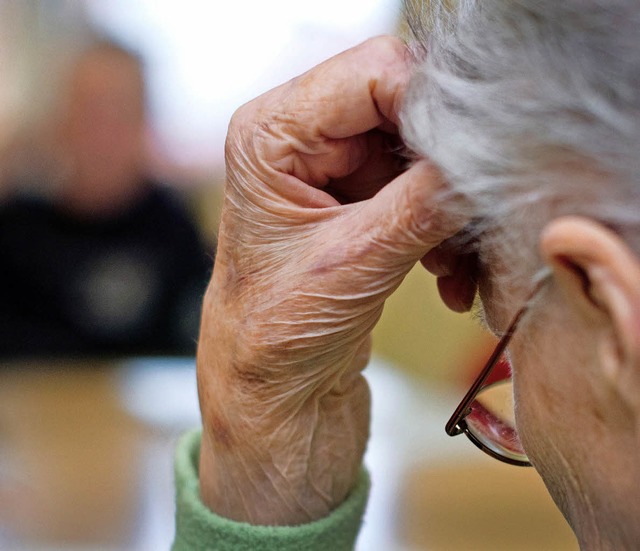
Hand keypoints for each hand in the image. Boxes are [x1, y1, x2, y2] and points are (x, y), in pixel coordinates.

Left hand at [197, 36, 465, 524]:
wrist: (277, 393)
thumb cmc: (275, 340)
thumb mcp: (352, 265)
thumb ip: (423, 204)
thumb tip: (486, 159)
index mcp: (270, 135)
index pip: (373, 72)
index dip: (430, 107)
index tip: (470, 158)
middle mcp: (298, 138)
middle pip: (403, 106)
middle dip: (445, 164)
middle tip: (470, 215)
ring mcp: (333, 169)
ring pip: (422, 151)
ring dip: (451, 205)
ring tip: (455, 265)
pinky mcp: (361, 201)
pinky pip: (424, 188)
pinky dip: (445, 228)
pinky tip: (448, 277)